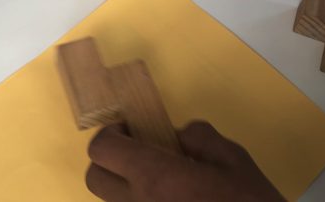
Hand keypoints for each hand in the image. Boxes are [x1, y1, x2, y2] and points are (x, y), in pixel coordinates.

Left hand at [86, 122, 284, 201]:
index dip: (111, 133)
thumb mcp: (231, 157)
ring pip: (110, 200)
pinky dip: (138, 201)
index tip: (129, 129)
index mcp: (154, 177)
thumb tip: (176, 137)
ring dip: (122, 183)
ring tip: (157, 178)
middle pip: (94, 177)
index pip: (102, 149)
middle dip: (109, 158)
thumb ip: (197, 137)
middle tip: (137, 151)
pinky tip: (168, 198)